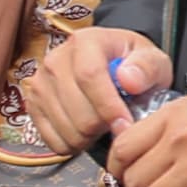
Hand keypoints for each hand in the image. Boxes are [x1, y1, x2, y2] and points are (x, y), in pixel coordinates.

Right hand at [27, 30, 164, 160]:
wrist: (111, 68)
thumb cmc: (132, 66)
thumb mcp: (153, 61)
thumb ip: (147, 68)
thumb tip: (128, 79)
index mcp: (85, 42)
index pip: (89, 75)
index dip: (108, 106)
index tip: (124, 125)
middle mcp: (56, 60)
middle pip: (77, 109)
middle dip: (103, 126)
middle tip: (118, 123)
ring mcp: (41, 83)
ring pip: (66, 129)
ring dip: (90, 137)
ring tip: (103, 124)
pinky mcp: (33, 105)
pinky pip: (52, 140)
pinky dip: (73, 144)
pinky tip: (86, 131)